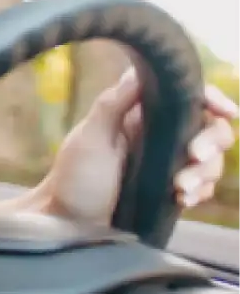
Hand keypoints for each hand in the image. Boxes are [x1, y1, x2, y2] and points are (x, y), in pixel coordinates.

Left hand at [40, 71, 236, 224]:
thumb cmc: (73, 178)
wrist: (68, 224)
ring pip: (211, 159)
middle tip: (195, 156)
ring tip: (180, 189)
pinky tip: (183, 199)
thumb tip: (138, 69)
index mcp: (140, 114)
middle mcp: (159, 134)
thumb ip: (112, 104)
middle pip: (210, 127)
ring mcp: (168, 163)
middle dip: (212, 141)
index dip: (211, 99)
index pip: (186, 96)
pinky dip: (200, 191)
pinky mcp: (171, 189)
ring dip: (205, 173)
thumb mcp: (89, 138)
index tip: (226, 111)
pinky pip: (203, 185)